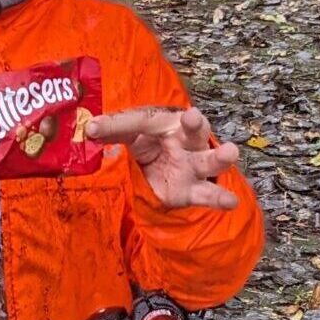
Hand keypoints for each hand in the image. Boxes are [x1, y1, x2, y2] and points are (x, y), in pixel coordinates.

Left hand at [87, 106, 240, 209]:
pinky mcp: (193, 190)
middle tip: (192, 117)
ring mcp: (193, 165)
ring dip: (220, 157)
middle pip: (194, 130)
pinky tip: (231, 202)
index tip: (95, 128)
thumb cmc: (152, 142)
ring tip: (230, 152)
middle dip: (194, 123)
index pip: (142, 121)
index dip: (119, 124)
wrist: (166, 168)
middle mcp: (186, 140)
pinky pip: (209, 193)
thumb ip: (113, 130)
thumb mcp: (130, 134)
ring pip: (209, 160)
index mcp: (167, 122)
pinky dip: (220, 198)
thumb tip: (89, 129)